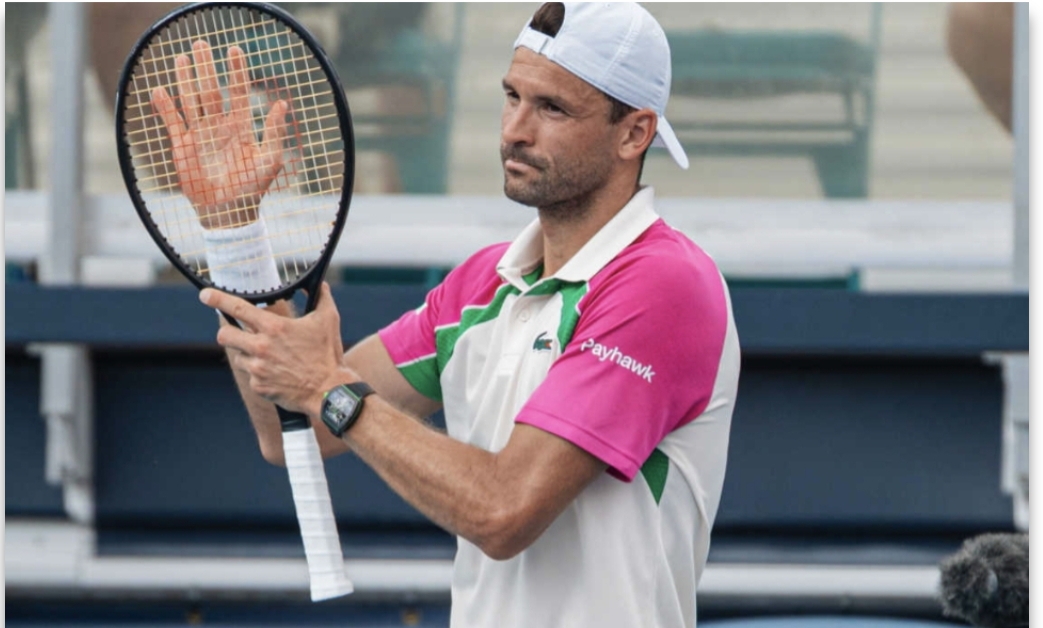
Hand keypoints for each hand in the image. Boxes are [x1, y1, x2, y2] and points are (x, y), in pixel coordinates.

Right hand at [151, 40, 288, 229]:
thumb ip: (274, 132)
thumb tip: (283, 104)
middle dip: (207, 67)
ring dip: (185, 80)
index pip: (239, 92)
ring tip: (182, 57)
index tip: (234, 49)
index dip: (237, 71)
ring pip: (191, 100)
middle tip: (201, 43)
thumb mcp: (269, 159)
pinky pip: (172, 121)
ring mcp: (200, 133)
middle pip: (212, 89)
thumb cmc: (252, 187)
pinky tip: (160, 90)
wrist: (229, 211)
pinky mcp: (182, 145)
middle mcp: (220, 125)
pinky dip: (165, 107)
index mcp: (241, 127)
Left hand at [202, 283, 348, 415]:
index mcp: (274, 328)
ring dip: (248, 355)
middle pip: (224, 335)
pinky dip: (259, 374)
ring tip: (270, 358)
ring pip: (238, 356)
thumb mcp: (328, 320)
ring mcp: (257, 368)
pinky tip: (277, 374)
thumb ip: (321, 297)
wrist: (328, 390)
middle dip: (227, 332)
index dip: (217, 299)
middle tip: (236, 333)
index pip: (238, 309)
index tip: (205, 295)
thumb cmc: (328, 354)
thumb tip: (319, 284)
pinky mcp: (258, 386)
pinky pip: (250, 376)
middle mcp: (261, 347)